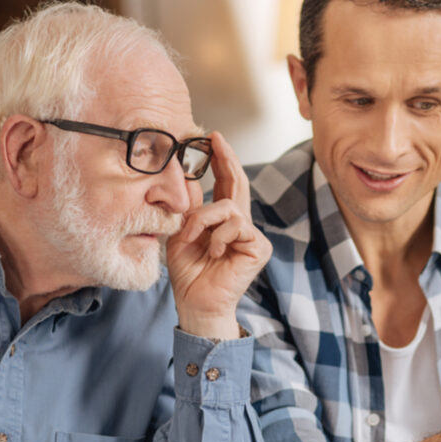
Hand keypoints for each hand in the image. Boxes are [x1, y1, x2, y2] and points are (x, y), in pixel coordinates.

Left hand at [166, 132, 271, 339]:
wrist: (195, 303)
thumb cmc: (188, 273)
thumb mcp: (181, 233)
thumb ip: (190, 209)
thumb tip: (190, 179)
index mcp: (223, 221)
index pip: (226, 184)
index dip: (221, 160)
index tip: (212, 138)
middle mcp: (241, 225)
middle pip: (238, 184)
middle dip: (227, 159)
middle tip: (216, 138)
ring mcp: (252, 236)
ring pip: (229, 207)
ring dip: (204, 220)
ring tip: (193, 238)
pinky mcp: (259, 247)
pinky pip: (237, 225)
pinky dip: (218, 237)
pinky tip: (213, 253)